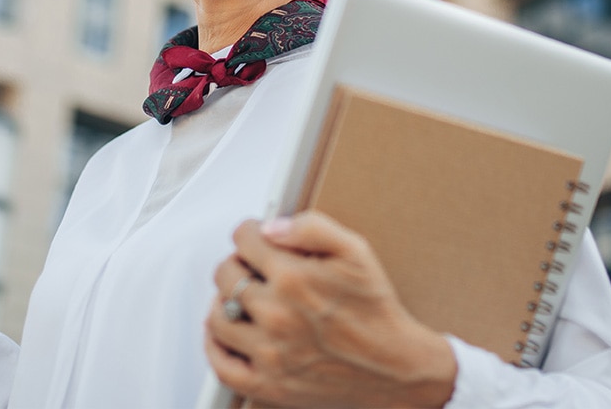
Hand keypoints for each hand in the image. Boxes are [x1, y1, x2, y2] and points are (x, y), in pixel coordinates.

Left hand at [204, 212, 456, 407]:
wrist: (395, 368)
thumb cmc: (375, 312)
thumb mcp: (356, 252)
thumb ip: (313, 228)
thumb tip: (272, 227)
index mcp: (294, 279)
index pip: (243, 241)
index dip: (247, 233)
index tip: (252, 237)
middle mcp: (277, 315)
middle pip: (225, 275)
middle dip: (236, 264)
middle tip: (249, 268)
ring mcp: (270, 353)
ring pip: (218, 316)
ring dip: (223, 301)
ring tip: (239, 298)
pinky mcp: (269, 385)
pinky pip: (222, 366)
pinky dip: (215, 347)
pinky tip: (226, 334)